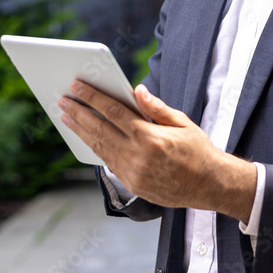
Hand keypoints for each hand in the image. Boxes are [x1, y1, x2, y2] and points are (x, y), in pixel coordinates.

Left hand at [59, 81, 256, 222]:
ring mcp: (133, 173)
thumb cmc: (198, 150)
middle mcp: (138, 156)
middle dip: (79, 113)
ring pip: (100, 148)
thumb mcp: (182, 122)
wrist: (210, 185)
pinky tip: (86, 138)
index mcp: (150, 136)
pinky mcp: (133, 185)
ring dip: (81, 131)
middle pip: (100, 130)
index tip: (77, 87)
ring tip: (67, 118)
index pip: (114, 112)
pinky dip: (95, 149)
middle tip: (63, 100)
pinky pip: (109, 163)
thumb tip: (137, 90)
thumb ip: (156, 107)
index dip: (93, 98)